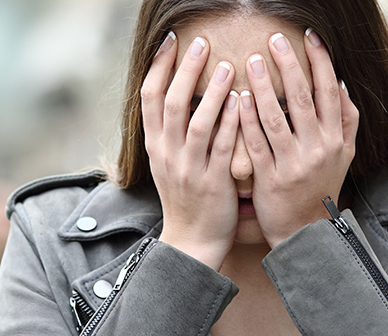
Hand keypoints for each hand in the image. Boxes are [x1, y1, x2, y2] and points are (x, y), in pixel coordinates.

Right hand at [142, 32, 241, 269]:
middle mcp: (167, 154)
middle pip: (171, 102)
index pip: (148, 97)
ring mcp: (189, 168)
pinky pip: (221, 147)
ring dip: (211, 91)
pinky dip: (230, 122)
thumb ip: (171, 131)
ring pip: (197, 122)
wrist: (192, 241)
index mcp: (155, 146)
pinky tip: (239, 101)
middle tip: (200, 41)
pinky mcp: (213, 182)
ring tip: (226, 64)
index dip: (158, 66)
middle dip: (185, 69)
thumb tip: (178, 94)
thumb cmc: (186, 198)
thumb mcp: (168, 163)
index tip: (171, 41)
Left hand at [239, 29, 358, 247]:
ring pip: (277, 118)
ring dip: (264, 87)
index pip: (329, 92)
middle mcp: (317, 149)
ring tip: (252, 61)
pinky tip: (239, 98)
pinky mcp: (269, 179)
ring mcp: (293, 164)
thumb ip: (346, 120)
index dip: (321, 62)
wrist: (306, 232)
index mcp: (335, 140)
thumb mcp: (344, 155)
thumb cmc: (322, 187)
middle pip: (303, 99)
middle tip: (274, 39)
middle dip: (289, 65)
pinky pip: (256, 144)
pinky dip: (247, 120)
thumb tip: (342, 84)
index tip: (310, 36)